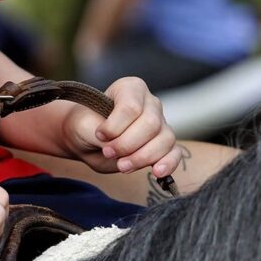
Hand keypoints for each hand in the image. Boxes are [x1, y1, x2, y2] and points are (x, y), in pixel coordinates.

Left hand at [61, 77, 182, 177]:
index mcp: (131, 88)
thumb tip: (121, 149)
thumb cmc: (86, 126)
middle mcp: (150, 103)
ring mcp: (161, 124)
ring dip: (142, 157)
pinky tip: (157, 172)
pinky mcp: (164, 145)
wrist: (87, 141)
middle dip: (127, 144)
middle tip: (108, 153)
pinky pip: (175, 153)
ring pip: (165, 140)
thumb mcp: (84, 126)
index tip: (100, 135)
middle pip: (150, 124)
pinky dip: (168, 164)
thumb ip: (102, 135)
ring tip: (122, 166)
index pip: (131, 107)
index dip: (115, 127)